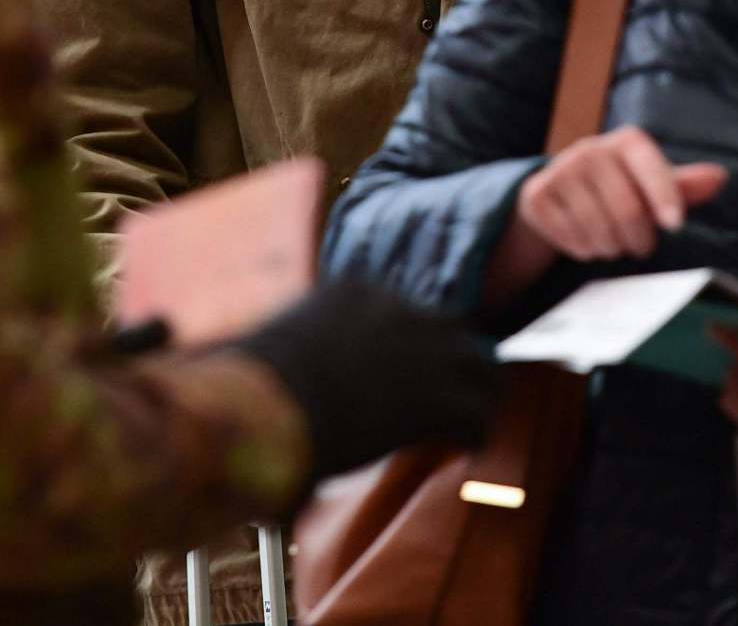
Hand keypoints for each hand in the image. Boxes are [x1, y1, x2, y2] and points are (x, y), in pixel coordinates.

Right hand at [235, 281, 502, 479]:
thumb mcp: (281, 340)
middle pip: (451, 325)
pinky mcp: (440, 398)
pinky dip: (476, 432)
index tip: (404, 363)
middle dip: (455, 353)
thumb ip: (303, 342)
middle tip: (453, 383)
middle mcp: (401, 311)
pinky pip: (476, 413)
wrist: (273, 407)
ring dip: (479, 389)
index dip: (410, 337)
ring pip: (479, 364)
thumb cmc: (258, 381)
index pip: (403, 306)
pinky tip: (468, 447)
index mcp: (359, 290)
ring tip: (476, 413)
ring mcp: (426, 351)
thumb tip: (293, 367)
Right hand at [515, 128, 728, 262]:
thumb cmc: (622, 187)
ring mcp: (559, 170)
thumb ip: (684, 185)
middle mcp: (590, 149)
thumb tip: (719, 177)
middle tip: (642, 248)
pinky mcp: (537, 195)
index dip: (664, 196)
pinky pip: (569, 236)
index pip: (649, 166)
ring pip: (597, 228)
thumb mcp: (653, 184)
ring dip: (611, 247)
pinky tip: (587, 241)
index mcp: (626, 142)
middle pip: (626, 209)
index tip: (676, 226)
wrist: (562, 188)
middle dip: (639, 239)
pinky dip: (584, 249)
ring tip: (613, 243)